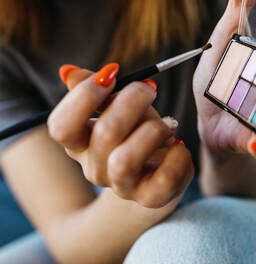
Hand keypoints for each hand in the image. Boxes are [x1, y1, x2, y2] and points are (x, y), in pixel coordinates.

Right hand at [48, 64, 193, 207]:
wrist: (158, 174)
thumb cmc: (137, 133)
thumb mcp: (117, 107)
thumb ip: (95, 89)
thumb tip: (69, 72)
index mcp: (80, 145)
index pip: (62, 126)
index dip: (83, 97)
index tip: (111, 74)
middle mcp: (95, 169)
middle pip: (104, 134)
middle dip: (131, 102)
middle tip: (149, 89)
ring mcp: (122, 187)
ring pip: (126, 160)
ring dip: (152, 130)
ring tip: (167, 123)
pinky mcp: (151, 197)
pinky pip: (165, 178)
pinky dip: (177, 155)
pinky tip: (178, 145)